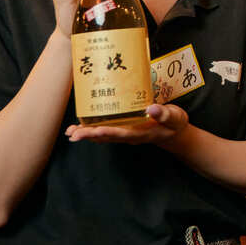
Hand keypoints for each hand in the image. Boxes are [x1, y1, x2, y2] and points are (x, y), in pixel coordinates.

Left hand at [64, 104, 186, 144]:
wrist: (174, 133)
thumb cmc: (174, 124)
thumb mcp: (175, 118)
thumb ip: (165, 114)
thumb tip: (152, 108)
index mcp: (142, 133)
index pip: (122, 133)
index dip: (108, 132)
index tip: (94, 130)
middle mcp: (130, 136)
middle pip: (107, 137)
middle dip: (89, 135)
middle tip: (72, 134)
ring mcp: (126, 134)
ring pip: (103, 136)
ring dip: (86, 134)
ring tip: (70, 132)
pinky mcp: (123, 130)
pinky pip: (105, 131)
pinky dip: (92, 130)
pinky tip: (80, 128)